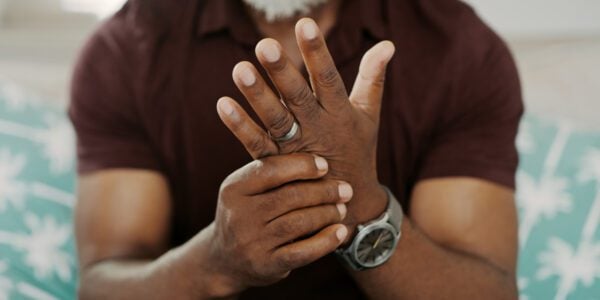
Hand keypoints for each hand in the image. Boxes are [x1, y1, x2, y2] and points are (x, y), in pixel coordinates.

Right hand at [201, 153, 351, 296]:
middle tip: (345, 190)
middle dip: (323, 191)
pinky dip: (325, 241)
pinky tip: (340, 232)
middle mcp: (239, 215)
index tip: (325, 165)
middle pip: (290, 197)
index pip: (271, 170)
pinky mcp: (266, 265)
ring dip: (327, 213)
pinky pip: (302, 252)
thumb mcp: (246, 189)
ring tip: (341, 208)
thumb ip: (272, 172)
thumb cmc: (247, 214)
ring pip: (299, 222)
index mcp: (234, 188)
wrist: (225, 260)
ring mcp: (252, 242)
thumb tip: (318, 157)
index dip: (302, 166)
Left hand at [216, 18, 394, 235]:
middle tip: (265, 47)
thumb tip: (388, 43)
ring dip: (257, 96)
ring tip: (239, 70)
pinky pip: (256, 145)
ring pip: (275, 119)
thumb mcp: (369, 115)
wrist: (350, 206)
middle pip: (298, 97)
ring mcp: (295, 148)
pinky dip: (239, 127)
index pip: (328, 78)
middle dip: (282, 72)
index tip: (306, 25)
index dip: (318, 53)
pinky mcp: (277, 164)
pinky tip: (223, 105)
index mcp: (339, 113)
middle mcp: (317, 128)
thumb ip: (373, 78)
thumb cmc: (359, 151)